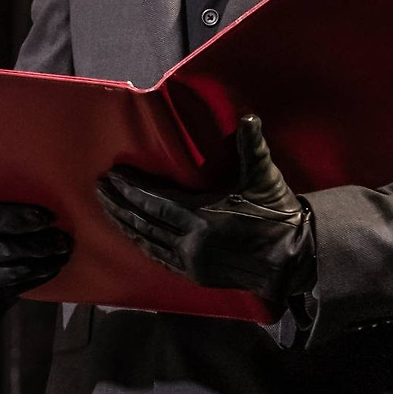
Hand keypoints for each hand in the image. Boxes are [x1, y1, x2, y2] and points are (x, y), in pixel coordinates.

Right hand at [0, 192, 72, 333]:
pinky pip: (10, 292)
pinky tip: (50, 269)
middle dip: (38, 244)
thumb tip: (37, 179)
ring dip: (41, 264)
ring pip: (9, 273)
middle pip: (3, 249)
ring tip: (62, 255)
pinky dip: (34, 280)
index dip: (20, 218)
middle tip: (63, 239)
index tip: (48, 217)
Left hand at [96, 113, 315, 308]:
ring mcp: (190, 261)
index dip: (131, 188)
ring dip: (124, 225)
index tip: (112, 175)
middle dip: (119, 204)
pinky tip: (132, 237)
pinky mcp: (195, 275)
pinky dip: (141, 245)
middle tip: (99, 189)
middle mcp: (190, 241)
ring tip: (107, 209)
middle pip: (143, 221)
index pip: (154, 201)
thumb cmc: (277, 215)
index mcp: (202, 216)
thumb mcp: (265, 178)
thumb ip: (252, 147)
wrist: (293, 260)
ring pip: (146, 241)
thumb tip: (248, 118)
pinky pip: (159, 258)